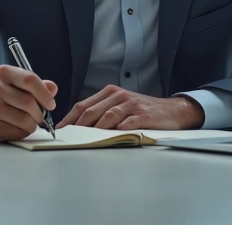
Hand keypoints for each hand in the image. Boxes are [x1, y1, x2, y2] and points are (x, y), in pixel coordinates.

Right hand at [0, 64, 57, 141]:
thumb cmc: (3, 96)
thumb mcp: (18, 84)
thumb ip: (37, 85)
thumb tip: (52, 88)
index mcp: (4, 72)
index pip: (30, 79)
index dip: (44, 94)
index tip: (51, 104)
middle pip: (28, 102)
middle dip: (40, 113)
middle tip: (40, 117)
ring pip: (24, 120)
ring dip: (32, 125)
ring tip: (28, 122)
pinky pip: (16, 132)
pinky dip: (22, 133)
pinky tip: (16, 128)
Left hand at [56, 85, 203, 130]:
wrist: (172, 110)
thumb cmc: (142, 111)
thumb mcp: (120, 106)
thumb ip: (102, 112)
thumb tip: (77, 126)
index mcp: (110, 93)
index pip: (84, 105)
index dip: (70, 119)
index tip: (59, 131)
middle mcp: (119, 96)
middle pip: (92, 111)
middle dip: (77, 126)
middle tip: (68, 138)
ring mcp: (131, 104)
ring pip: (108, 116)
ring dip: (94, 130)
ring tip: (84, 140)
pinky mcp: (144, 115)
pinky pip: (128, 122)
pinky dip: (119, 129)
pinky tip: (111, 136)